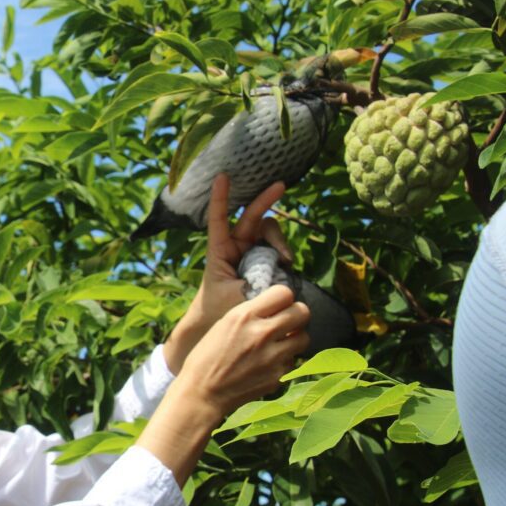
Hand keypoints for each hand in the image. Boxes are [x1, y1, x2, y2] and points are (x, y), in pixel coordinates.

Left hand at [164, 174, 290, 373]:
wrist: (220, 329)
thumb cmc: (220, 312)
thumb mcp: (234, 298)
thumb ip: (255, 282)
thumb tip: (281, 269)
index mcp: (219, 251)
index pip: (218, 219)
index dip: (220, 198)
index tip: (222, 175)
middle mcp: (235, 247)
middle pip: (251, 216)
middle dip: (264, 200)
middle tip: (280, 185)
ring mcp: (251, 253)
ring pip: (268, 231)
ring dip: (278, 240)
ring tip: (284, 260)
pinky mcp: (266, 262)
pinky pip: (278, 249)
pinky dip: (283, 252)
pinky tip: (286, 265)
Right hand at [178, 285, 309, 415]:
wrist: (202, 393)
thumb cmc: (206, 357)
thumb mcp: (223, 325)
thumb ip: (251, 314)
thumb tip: (275, 308)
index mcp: (244, 316)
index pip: (284, 293)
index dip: (283, 298)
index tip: (278, 306)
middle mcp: (262, 334)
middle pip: (302, 313)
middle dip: (296, 315)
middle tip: (287, 322)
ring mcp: (272, 357)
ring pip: (304, 338)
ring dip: (294, 339)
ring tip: (279, 343)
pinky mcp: (277, 377)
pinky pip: (293, 362)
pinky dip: (284, 361)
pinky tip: (268, 364)